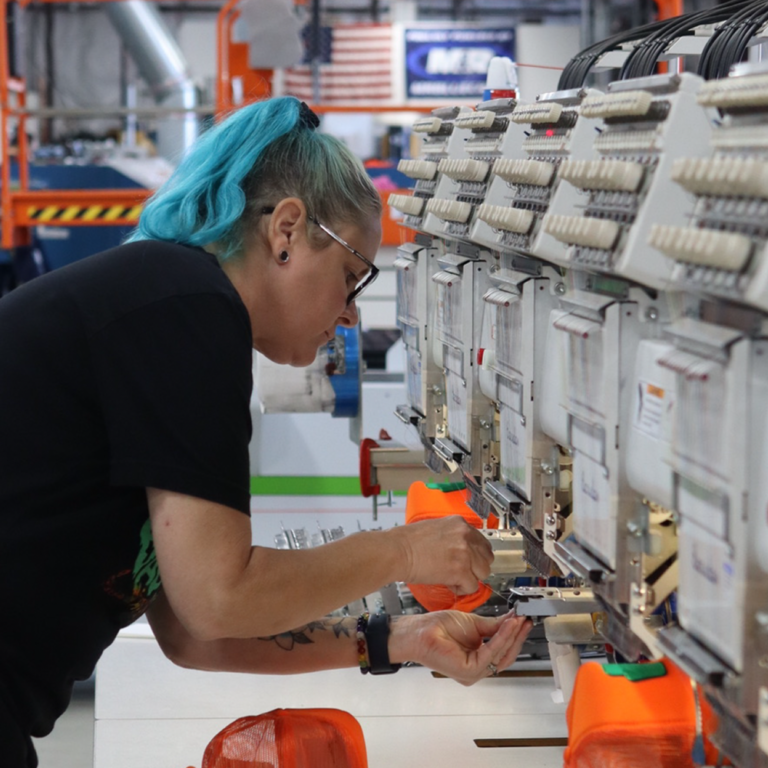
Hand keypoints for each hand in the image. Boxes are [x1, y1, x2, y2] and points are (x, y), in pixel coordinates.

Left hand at [388, 611, 531, 685]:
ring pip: (500, 655)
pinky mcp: (469, 671)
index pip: (503, 651)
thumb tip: (511, 621)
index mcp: (478, 659)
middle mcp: (477, 669)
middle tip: (525, 620)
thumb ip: (493, 626)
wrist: (420, 631)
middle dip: (517, 637)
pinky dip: (501, 638)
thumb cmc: (438, 628)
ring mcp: (474, 673)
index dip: (515, 636)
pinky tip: (508, 626)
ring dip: (512, 636)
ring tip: (519, 620)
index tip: (523, 620)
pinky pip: (491, 654)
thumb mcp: (473, 624)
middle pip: (505, 655)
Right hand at [389, 517, 493, 594]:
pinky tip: (448, 584)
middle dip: (476, 567)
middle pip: (487, 558)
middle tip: (461, 572)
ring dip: (470, 578)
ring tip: (453, 578)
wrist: (396, 551)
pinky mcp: (460, 570)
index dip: (476, 555)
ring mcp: (465, 552)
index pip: (482, 542)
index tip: (470, 561)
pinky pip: (472, 586)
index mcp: (459, 523)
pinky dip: (461, 589)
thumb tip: (458, 548)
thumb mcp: (434, 528)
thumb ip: (452, 536)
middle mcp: (466, 535)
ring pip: (483, 573)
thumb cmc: (406, 541)